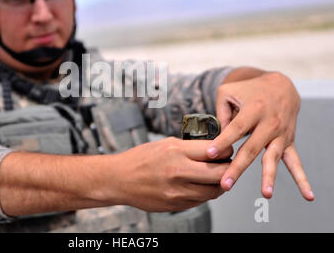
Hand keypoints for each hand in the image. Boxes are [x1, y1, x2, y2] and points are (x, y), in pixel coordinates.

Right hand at [112, 137, 231, 211]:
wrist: (120, 179)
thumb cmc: (141, 159)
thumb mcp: (165, 144)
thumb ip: (190, 148)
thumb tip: (214, 150)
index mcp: (176, 151)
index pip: (215, 151)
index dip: (226, 150)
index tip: (226, 150)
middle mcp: (178, 171)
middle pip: (220, 173)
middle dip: (228, 168)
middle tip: (226, 165)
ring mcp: (178, 191)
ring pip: (214, 190)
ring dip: (219, 184)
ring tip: (215, 177)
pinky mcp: (176, 205)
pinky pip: (201, 200)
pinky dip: (205, 193)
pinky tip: (199, 186)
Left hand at [209, 71, 313, 200]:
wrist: (280, 86)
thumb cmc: (249, 90)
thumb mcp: (228, 92)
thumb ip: (220, 114)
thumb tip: (219, 138)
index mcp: (254, 109)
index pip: (236, 128)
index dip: (223, 141)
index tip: (210, 154)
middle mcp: (269, 122)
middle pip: (252, 148)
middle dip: (238, 167)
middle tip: (226, 184)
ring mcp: (281, 134)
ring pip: (273, 157)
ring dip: (269, 176)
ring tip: (266, 193)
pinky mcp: (288, 141)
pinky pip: (295, 162)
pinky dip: (302, 179)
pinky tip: (307, 195)